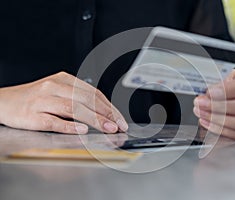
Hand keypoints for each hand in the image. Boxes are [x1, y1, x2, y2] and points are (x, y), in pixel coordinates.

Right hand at [0, 72, 127, 133]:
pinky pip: (54, 121)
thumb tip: (103, 112)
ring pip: (73, 109)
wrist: (4, 101)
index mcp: (64, 79)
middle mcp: (54, 87)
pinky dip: (70, 126)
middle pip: (86, 100)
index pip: (92, 93)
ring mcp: (43, 101)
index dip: (109, 106)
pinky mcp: (33, 115)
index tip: (119, 118)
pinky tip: (82, 131)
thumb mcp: (58, 91)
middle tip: (119, 125)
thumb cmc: (35, 98)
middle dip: (106, 114)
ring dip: (94, 119)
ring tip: (108, 128)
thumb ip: (78, 98)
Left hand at [193, 66, 234, 140]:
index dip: (231, 90)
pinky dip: (223, 131)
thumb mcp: (231, 76)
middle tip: (201, 104)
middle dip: (222, 107)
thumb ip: (221, 82)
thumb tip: (205, 94)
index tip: (210, 92)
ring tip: (203, 114)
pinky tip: (209, 123)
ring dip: (221, 120)